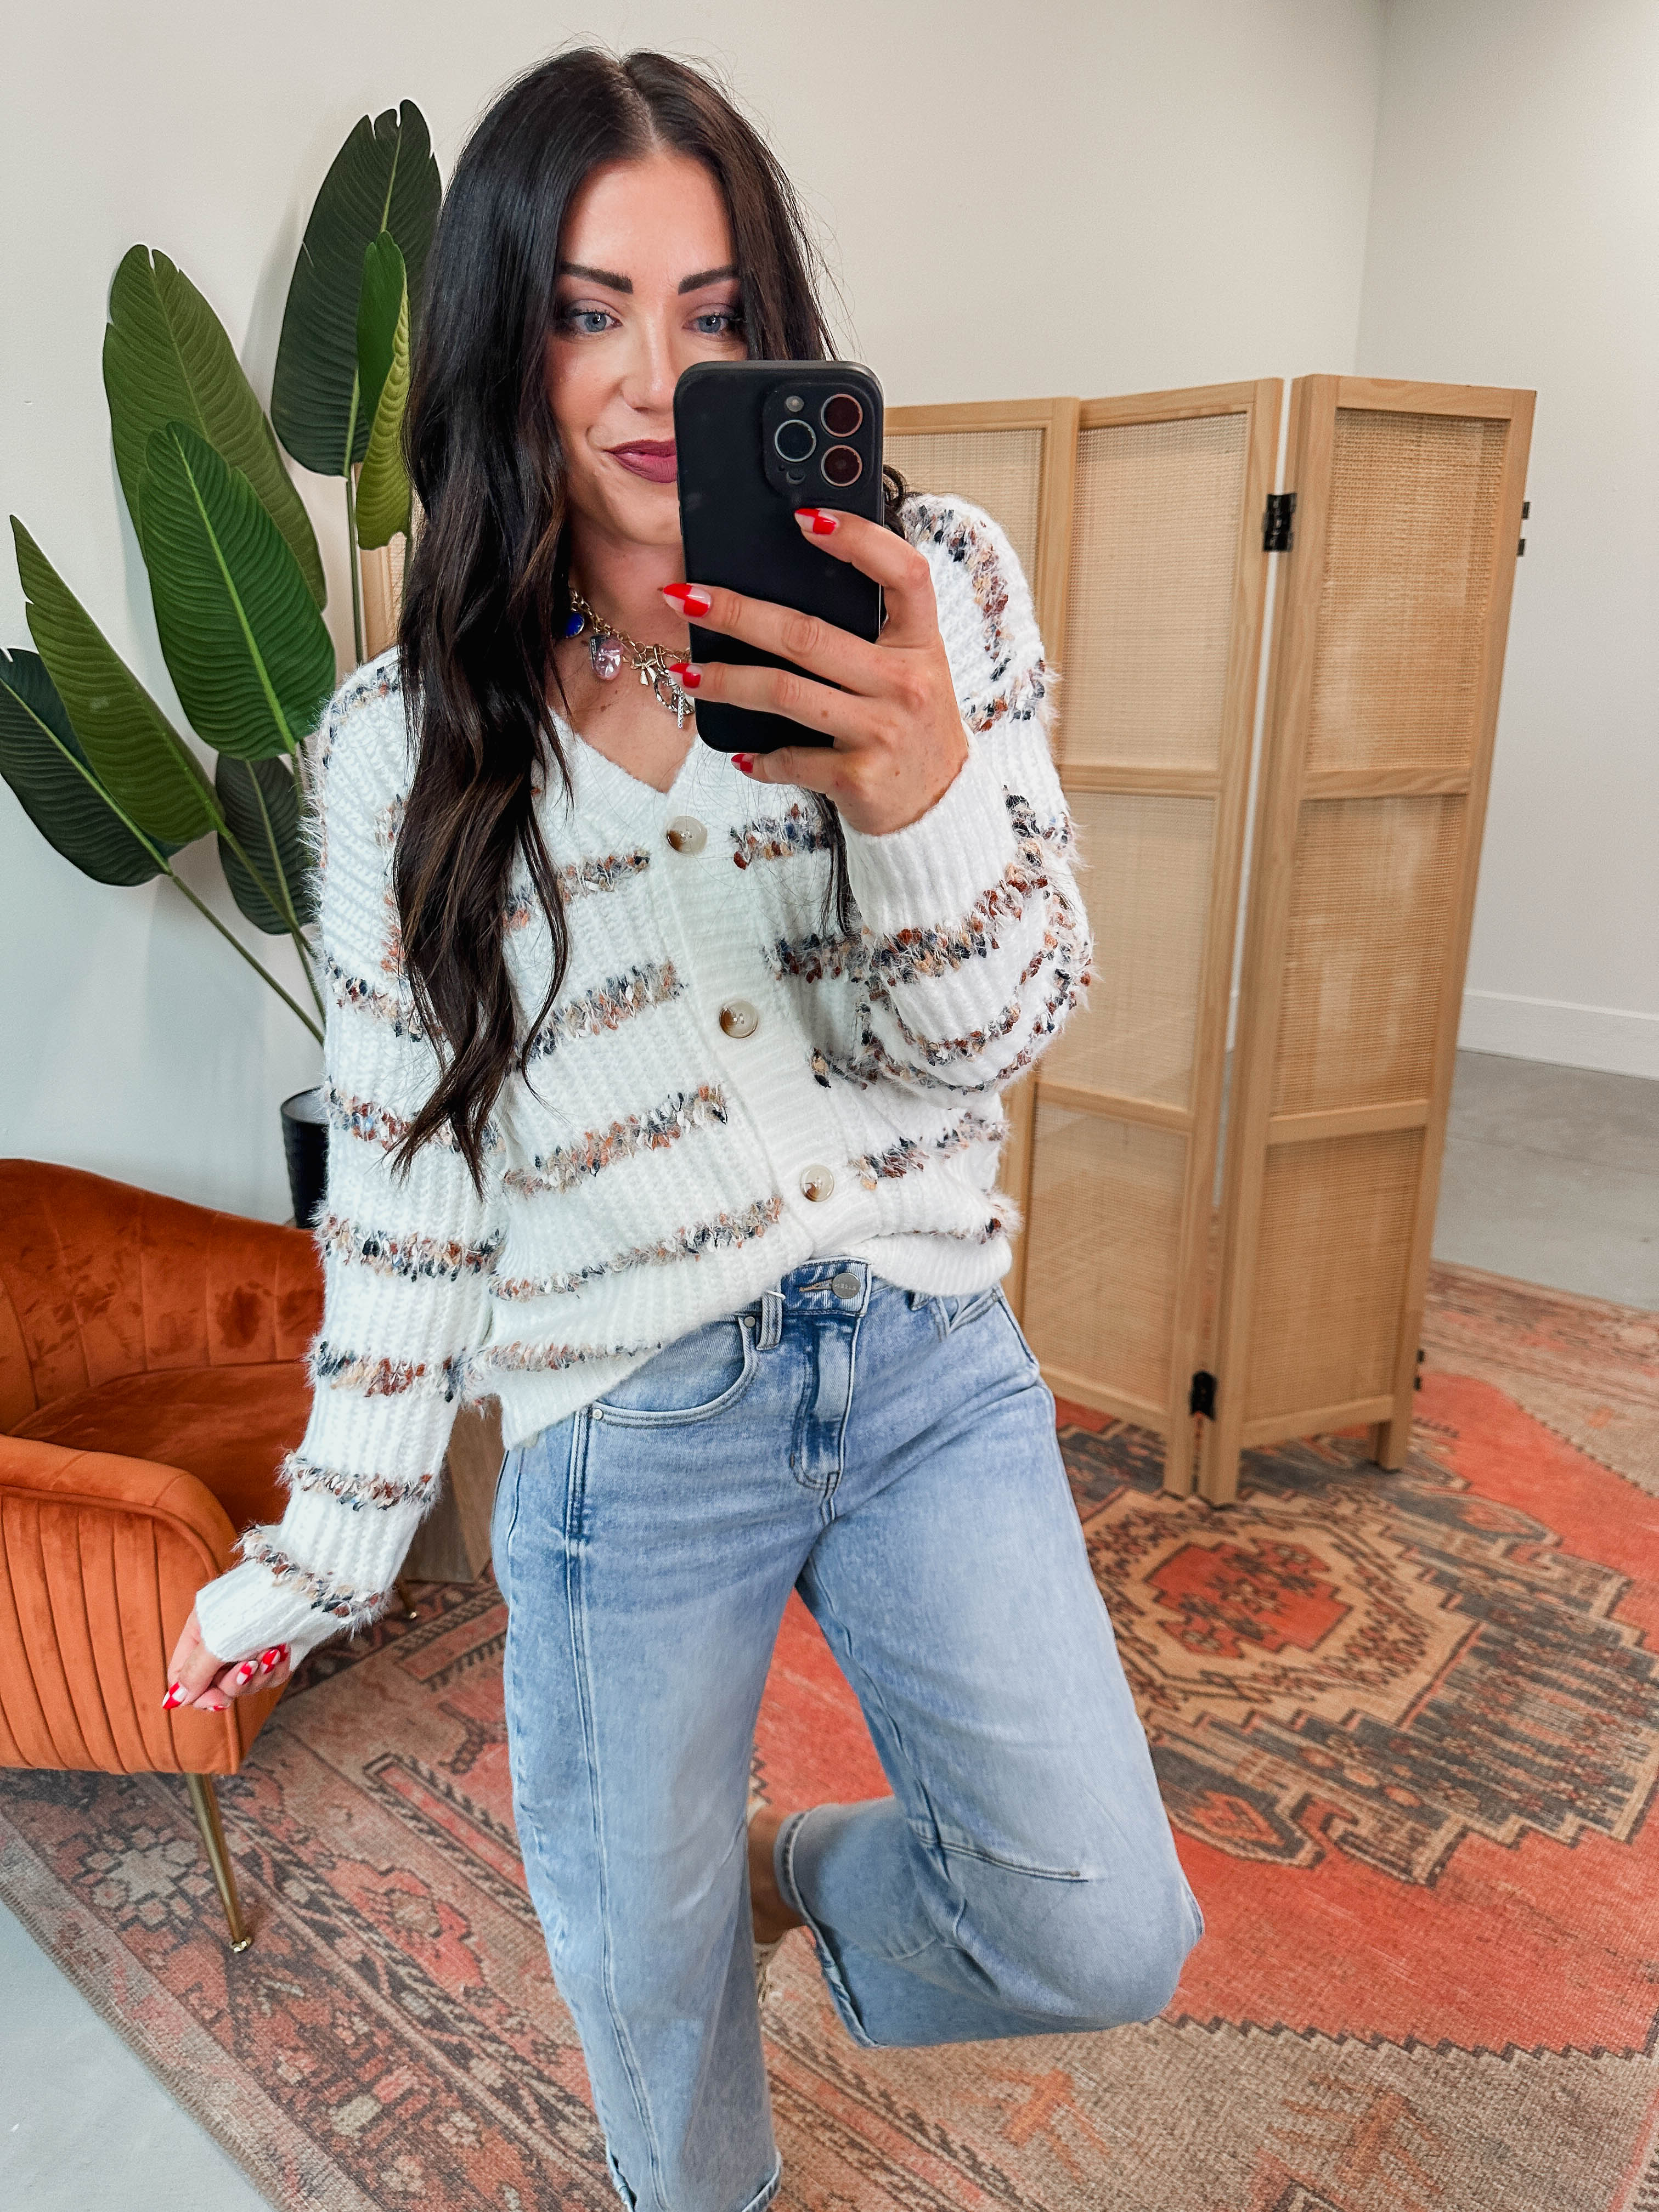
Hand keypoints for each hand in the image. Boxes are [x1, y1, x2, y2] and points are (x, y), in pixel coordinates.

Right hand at [162, 1606, 291, 1713]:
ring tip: (272, 1651)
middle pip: (217, 1687)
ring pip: (247, 1686)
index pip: (183, 1677)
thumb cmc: (254, 1602)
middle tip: (251, 1666)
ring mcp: (248, 1648)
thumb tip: (175, 1700)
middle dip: (236, 1682)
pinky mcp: (273, 1651)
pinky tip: (284, 1649)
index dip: (198, 1695)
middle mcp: (221, 1643)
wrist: (299, 1582)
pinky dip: (278, 1668)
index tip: (218, 1699)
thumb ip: (196, 1671)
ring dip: (260, 1674)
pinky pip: (271, 1678)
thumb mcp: (218, 1638)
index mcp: (199, 1634)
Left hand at [662, 507, 968, 836]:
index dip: (859, 540)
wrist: (941, 809)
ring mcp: (883, 731)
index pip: (905, 573)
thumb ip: (870, 634)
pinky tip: (739, 752)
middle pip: (807, 635)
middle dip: (736, 613)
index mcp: (921, 643)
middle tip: (686, 598)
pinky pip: (791, 758)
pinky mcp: (859, 777)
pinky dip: (759, 758)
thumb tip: (782, 594)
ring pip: (784, 693)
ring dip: (726, 681)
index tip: (804, 517)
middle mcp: (906, 683)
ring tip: (687, 672)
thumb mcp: (909, 671)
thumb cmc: (912, 727)